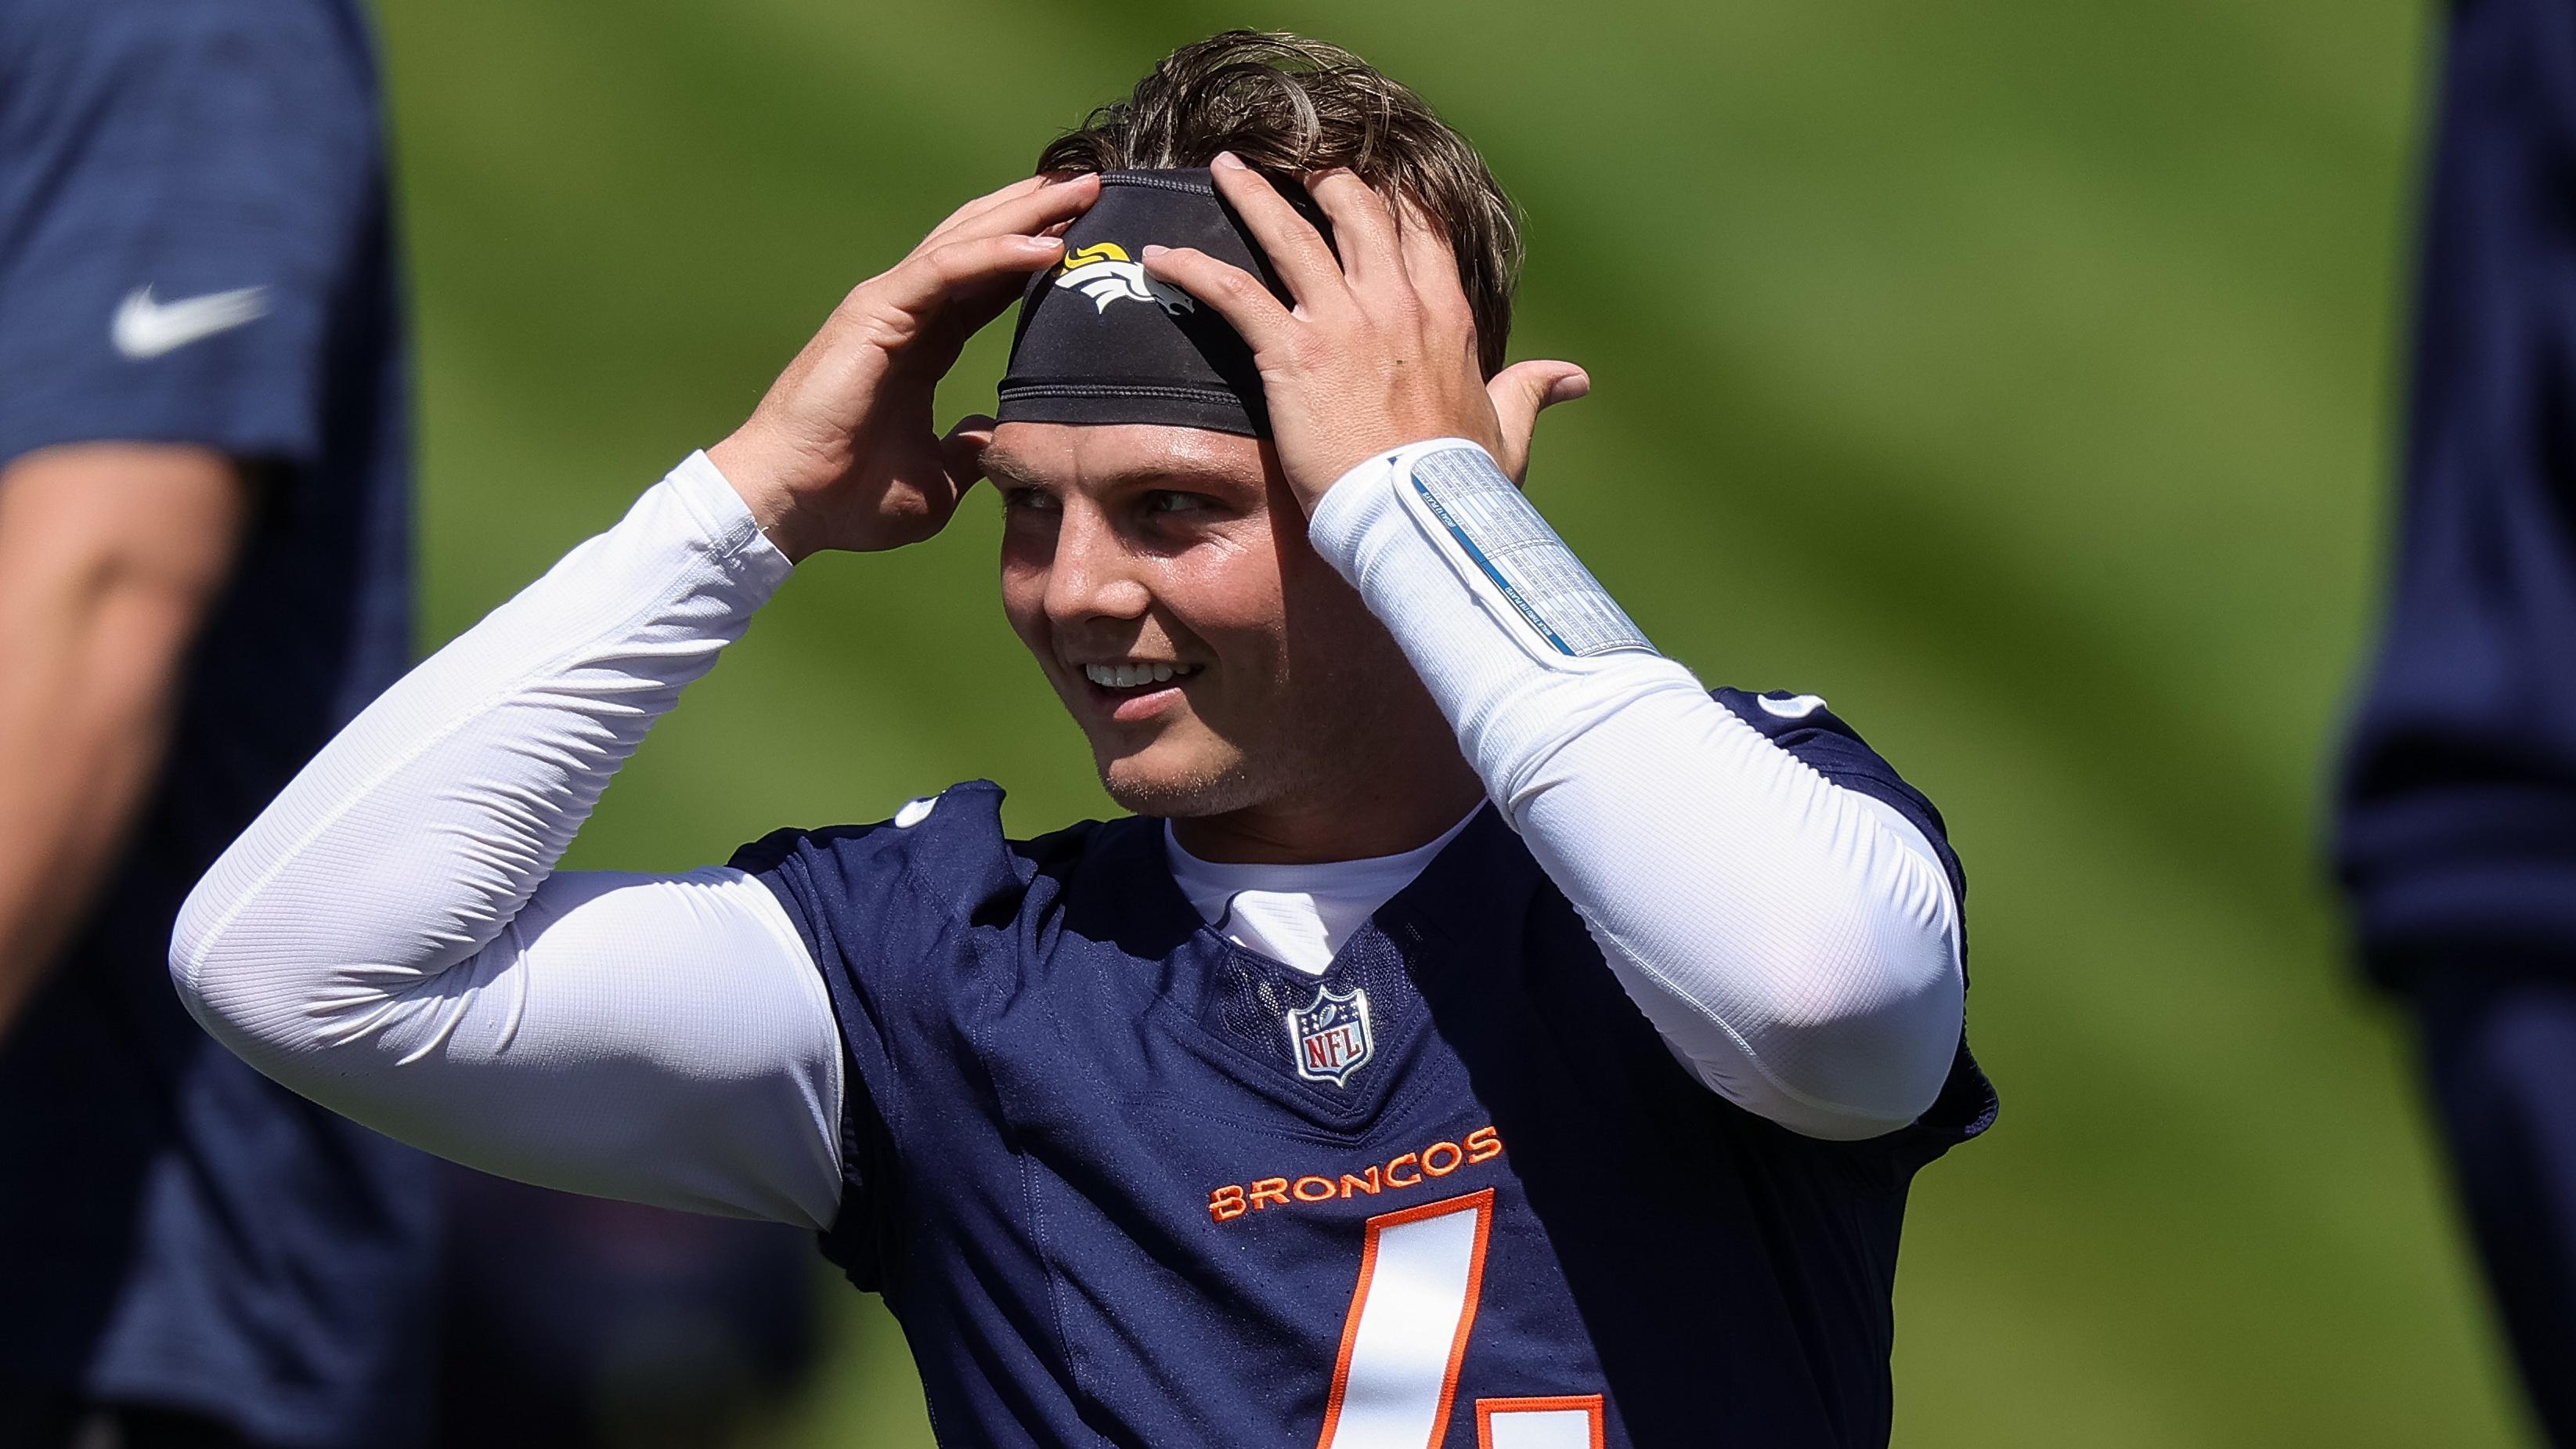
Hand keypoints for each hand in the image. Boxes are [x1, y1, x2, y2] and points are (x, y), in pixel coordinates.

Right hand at [710, 173, 1099, 560]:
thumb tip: (996, 439)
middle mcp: (906, 311)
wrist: (791, 504)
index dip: (1037, 256)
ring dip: (1028, 214)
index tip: (1091, 237)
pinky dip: (996, 254)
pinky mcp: (876, 311)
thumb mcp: (937, 477)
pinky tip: (1044, 246)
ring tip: (1083, 192)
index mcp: (922, 343)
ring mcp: (889, 304)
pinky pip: (946, 270)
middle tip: (1097, 187)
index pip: (989, 283)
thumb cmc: (850, 496)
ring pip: (968, 241)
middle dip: (1039, 213)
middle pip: (983, 244)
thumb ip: (968, 451)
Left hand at [1139, 153, 1586, 513]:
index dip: (1394, 201)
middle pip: (1357, 214)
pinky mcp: (1293, 353)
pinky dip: (1193, 269)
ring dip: (1253, 197)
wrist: (1421, 516)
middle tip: (1297, 168)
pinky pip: (1233, 293)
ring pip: (1291, 233)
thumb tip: (1575, 378)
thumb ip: (1533, 390)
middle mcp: (1394, 303)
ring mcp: (1342, 322)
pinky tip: (1160, 256)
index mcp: (1446, 316)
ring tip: (1224, 170)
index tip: (1374, 184)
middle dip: (1325, 183)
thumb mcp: (1509, 428)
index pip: (1421, 232)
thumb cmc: (1464, 484)